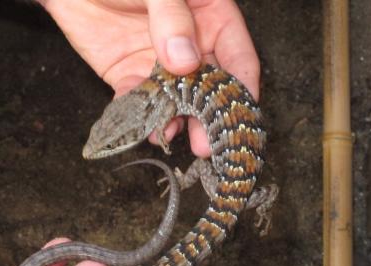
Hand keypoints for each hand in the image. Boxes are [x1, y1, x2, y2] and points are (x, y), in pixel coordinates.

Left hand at [39, 0, 259, 157]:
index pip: (237, 56)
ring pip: (173, 100)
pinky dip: (137, 112)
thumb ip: (173, 18)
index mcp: (209, 17)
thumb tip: (186, 62)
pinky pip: (137, 99)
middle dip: (206, 117)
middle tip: (204, 142)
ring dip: (172, 120)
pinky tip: (138, 122)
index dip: (241, 86)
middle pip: (207, 87)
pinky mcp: (128, 75)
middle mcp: (189, 45)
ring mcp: (159, 64)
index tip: (239, 115)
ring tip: (166, 133)